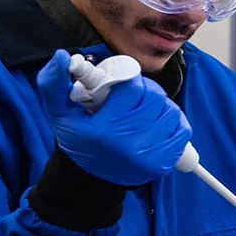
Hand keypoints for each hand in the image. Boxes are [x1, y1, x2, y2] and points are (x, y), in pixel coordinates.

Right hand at [35, 49, 191, 185]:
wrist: (90, 179)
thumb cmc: (79, 138)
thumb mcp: (60, 112)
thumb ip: (53, 82)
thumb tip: (62, 56)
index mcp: (102, 130)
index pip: (132, 87)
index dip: (127, 80)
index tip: (120, 85)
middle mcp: (126, 145)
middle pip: (155, 97)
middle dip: (144, 91)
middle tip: (132, 98)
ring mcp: (147, 157)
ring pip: (171, 111)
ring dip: (159, 107)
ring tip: (142, 113)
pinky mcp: (163, 164)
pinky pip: (182, 130)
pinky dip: (173, 123)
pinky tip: (156, 125)